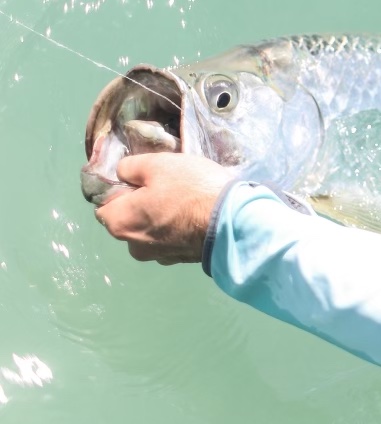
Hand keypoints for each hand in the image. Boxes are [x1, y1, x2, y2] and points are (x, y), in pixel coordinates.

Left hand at [94, 154, 235, 265]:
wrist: (233, 222)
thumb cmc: (191, 190)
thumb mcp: (158, 164)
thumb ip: (130, 167)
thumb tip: (122, 174)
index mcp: (119, 223)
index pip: (104, 205)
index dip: (120, 189)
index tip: (142, 179)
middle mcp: (132, 246)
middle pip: (128, 220)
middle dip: (140, 205)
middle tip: (166, 187)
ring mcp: (159, 256)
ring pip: (150, 231)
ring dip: (160, 219)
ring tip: (184, 202)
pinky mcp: (181, 259)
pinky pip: (170, 240)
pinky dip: (177, 229)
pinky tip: (194, 216)